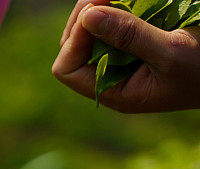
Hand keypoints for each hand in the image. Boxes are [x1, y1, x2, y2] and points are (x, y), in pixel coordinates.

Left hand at [53, 1, 199, 111]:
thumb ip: (130, 35)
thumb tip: (88, 17)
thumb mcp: (171, 51)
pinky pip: (110, 24)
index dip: (73, 41)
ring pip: (89, 31)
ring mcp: (120, 62)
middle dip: (83, 18)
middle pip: (71, 46)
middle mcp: (109, 79)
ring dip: (99, 9)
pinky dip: (114, 8)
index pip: (66, 68)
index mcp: (113, 92)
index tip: (96, 15)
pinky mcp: (132, 46)